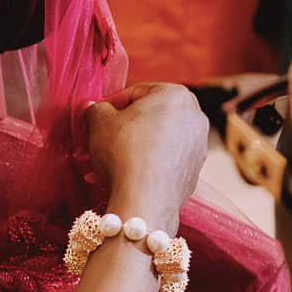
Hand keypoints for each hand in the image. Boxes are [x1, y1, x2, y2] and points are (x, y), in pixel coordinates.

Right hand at [82, 82, 208, 230]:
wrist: (145, 199)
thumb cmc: (125, 152)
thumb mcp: (99, 121)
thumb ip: (95, 109)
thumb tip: (94, 108)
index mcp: (176, 95)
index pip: (136, 92)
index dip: (110, 104)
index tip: (96, 116)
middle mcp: (194, 117)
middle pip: (148, 119)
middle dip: (120, 130)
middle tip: (98, 140)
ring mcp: (197, 148)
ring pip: (154, 143)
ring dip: (128, 150)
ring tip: (102, 164)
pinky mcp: (193, 173)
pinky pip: (162, 164)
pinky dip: (143, 167)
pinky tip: (120, 177)